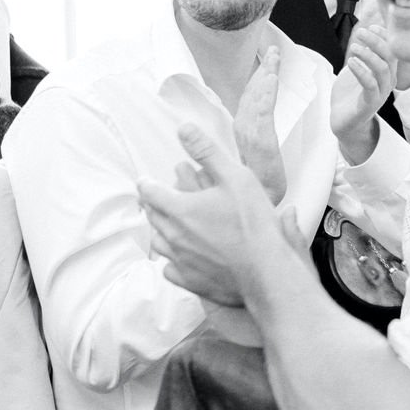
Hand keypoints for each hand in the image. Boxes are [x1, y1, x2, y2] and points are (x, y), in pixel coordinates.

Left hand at [139, 125, 286, 307]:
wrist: (265, 271)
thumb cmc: (253, 223)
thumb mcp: (236, 177)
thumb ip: (207, 152)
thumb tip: (183, 129)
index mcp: (181, 209)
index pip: (150, 192)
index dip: (146, 183)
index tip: (145, 180)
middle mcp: (174, 235)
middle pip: (152, 217)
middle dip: (152, 205)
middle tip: (154, 199)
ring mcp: (180, 260)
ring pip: (158, 243)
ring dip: (160, 231)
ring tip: (165, 226)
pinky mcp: (190, 281)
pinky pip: (170, 269)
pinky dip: (171, 260)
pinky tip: (179, 257)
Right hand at [232, 45, 288, 205]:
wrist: (258, 206)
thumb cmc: (254, 186)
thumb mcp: (256, 158)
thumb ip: (253, 139)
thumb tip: (254, 125)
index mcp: (243, 130)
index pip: (250, 98)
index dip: (258, 78)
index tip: (268, 60)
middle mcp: (243, 129)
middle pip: (253, 93)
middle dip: (264, 70)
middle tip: (273, 50)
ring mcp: (251, 134)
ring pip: (258, 98)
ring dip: (266, 76)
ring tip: (273, 58)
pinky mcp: (261, 142)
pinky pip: (264, 113)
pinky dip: (266, 94)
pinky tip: (271, 80)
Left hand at [332, 22, 397, 163]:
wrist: (343, 122)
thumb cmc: (349, 94)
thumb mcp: (356, 68)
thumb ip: (361, 53)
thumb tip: (362, 32)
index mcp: (387, 72)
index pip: (394, 50)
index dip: (385, 36)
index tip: (371, 26)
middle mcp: (388, 82)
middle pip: (391, 56)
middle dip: (377, 41)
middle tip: (361, 32)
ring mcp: (381, 94)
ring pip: (383, 69)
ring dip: (368, 54)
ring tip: (353, 47)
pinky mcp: (369, 104)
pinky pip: (370, 85)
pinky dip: (361, 71)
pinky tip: (351, 62)